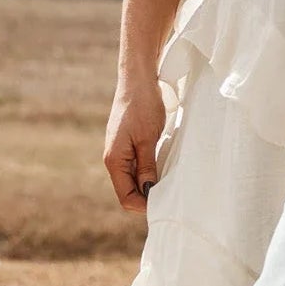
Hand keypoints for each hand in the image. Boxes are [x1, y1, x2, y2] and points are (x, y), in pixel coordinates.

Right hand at [103, 73, 165, 214]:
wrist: (137, 80)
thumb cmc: (142, 106)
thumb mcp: (148, 139)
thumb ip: (147, 167)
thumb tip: (148, 193)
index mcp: (114, 160)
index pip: (126, 197)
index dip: (144, 205)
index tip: (165, 203)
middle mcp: (114, 159)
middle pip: (128, 191)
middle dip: (147, 197)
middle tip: (170, 196)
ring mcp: (120, 152)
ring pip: (133, 180)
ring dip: (148, 185)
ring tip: (169, 184)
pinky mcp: (127, 145)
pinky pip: (136, 167)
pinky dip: (148, 172)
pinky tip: (162, 169)